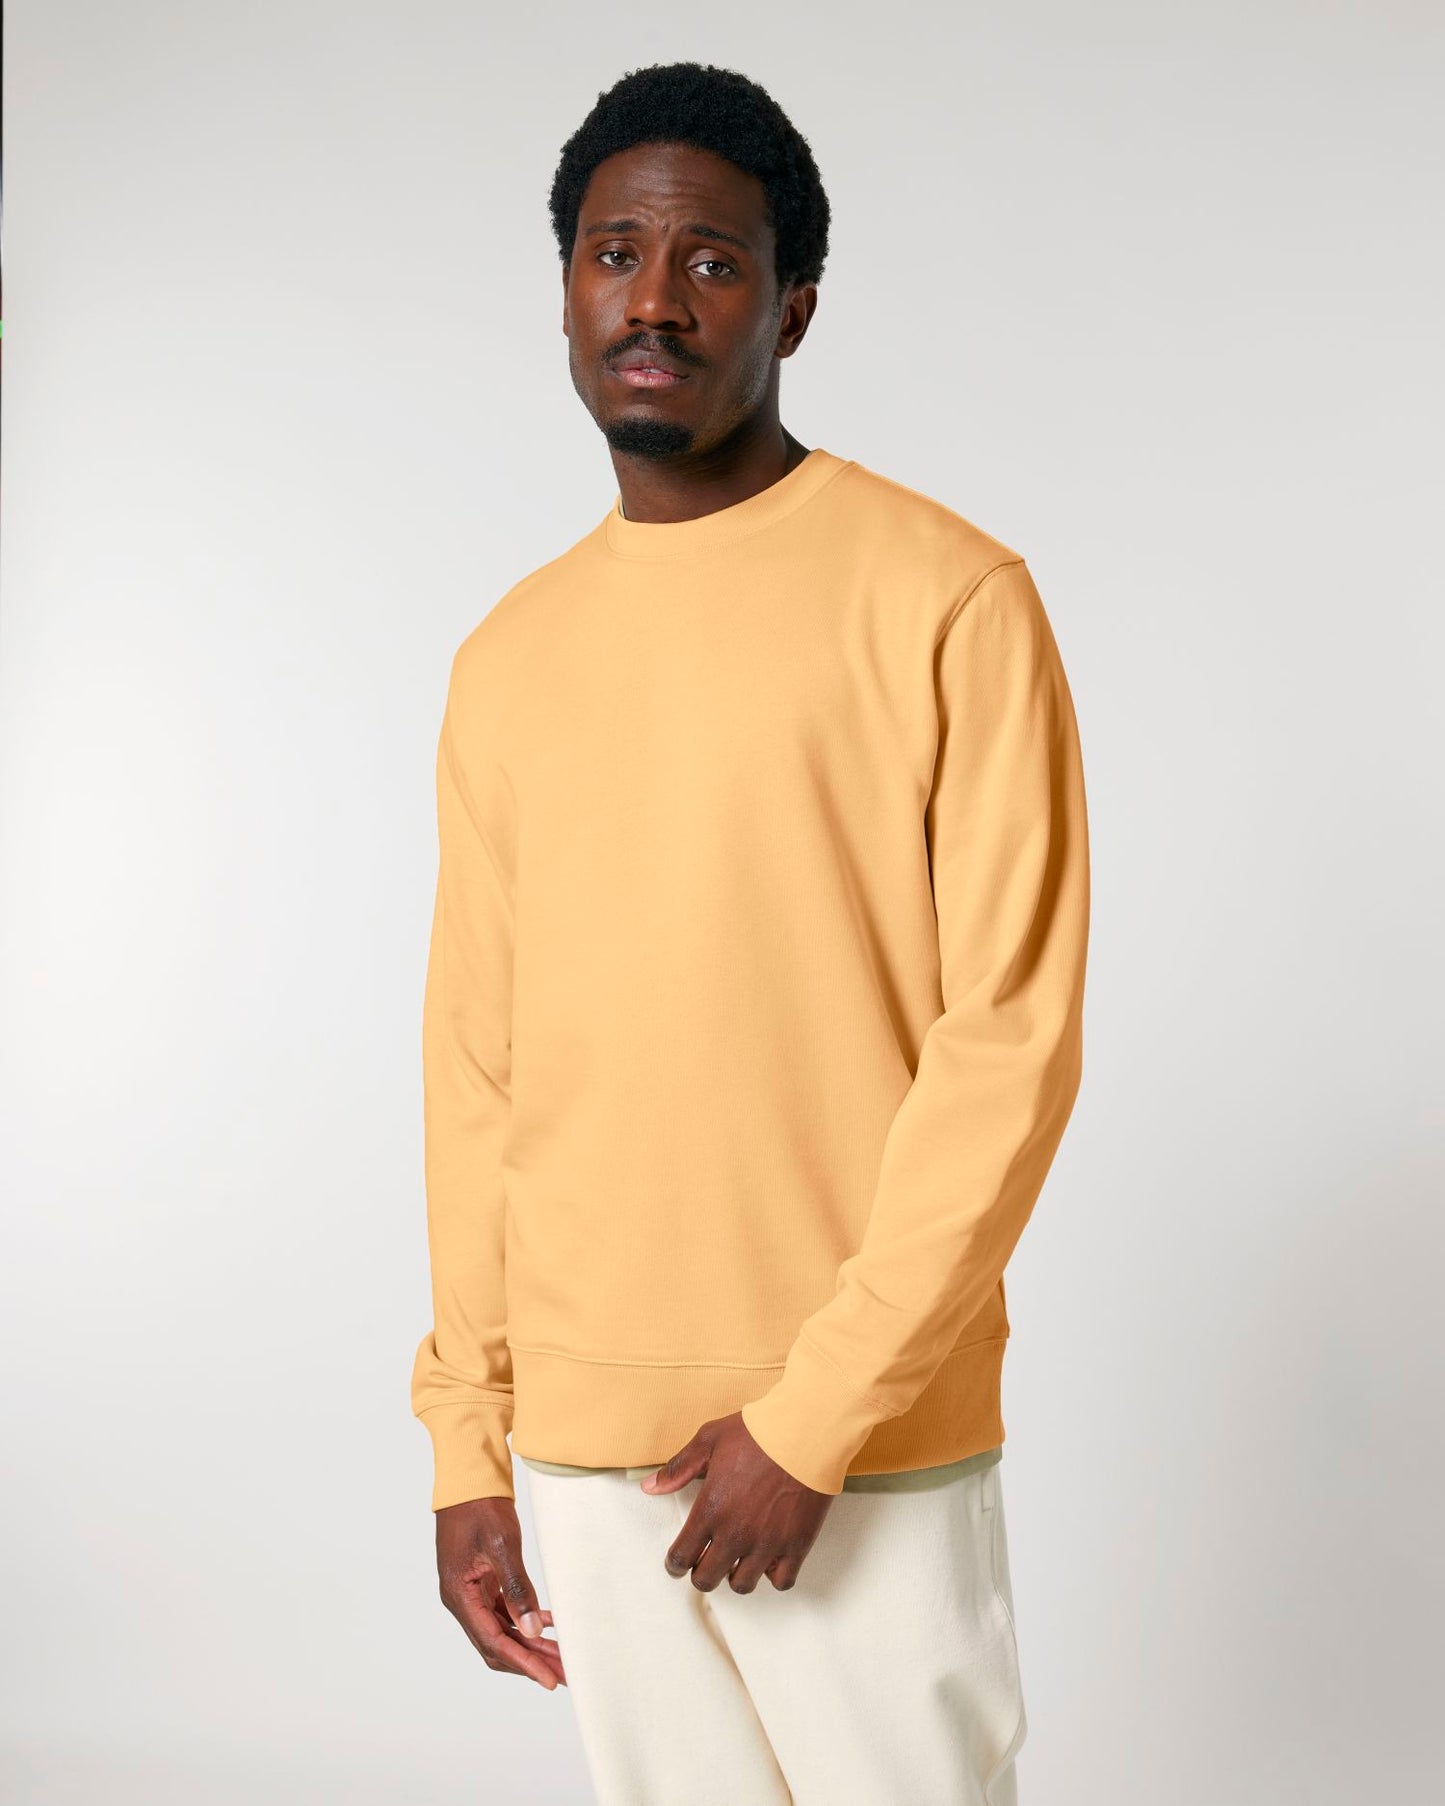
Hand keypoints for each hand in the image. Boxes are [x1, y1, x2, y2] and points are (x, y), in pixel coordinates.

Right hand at [434, 1496, 565, 1688]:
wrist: (468, 1477)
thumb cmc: (480, 1506)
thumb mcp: (502, 1545)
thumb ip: (517, 1588)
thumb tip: (532, 1629)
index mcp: (459, 1595)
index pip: (493, 1642)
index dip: (524, 1664)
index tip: (550, 1679)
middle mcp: (461, 1600)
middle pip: (497, 1643)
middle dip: (531, 1660)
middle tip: (565, 1672)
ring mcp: (470, 1591)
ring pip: (502, 1629)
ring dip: (531, 1643)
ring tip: (562, 1655)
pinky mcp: (481, 1582)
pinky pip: (503, 1611)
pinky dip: (525, 1619)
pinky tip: (549, 1622)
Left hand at [642, 1412, 832, 1593]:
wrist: (805, 1432)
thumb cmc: (758, 1433)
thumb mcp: (708, 1440)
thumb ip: (678, 1468)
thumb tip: (650, 1488)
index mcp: (711, 1509)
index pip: (681, 1557)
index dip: (674, 1564)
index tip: (677, 1562)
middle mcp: (735, 1533)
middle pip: (707, 1579)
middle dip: (701, 1573)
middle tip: (706, 1560)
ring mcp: (766, 1543)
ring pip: (742, 1585)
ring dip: (735, 1575)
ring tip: (738, 1558)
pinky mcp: (796, 1545)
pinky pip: (781, 1581)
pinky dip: (773, 1574)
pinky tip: (769, 1557)